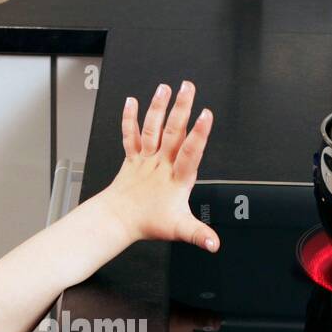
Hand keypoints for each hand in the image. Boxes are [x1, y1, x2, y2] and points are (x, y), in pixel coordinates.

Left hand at [100, 81, 218, 252]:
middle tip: (188, 87)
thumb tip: (214, 244)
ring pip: (152, 128)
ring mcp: (145, 159)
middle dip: (181, 108)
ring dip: (158, 107)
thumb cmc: (146, 222)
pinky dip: (129, 118)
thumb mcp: (179, 230)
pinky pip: (130, 135)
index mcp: (176, 178)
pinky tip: (132, 101)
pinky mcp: (132, 158)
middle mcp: (160, 164)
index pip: (190, 152)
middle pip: (173, 132)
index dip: (199, 134)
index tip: (206, 115)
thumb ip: (199, 235)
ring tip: (165, 87)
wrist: (117, 220)